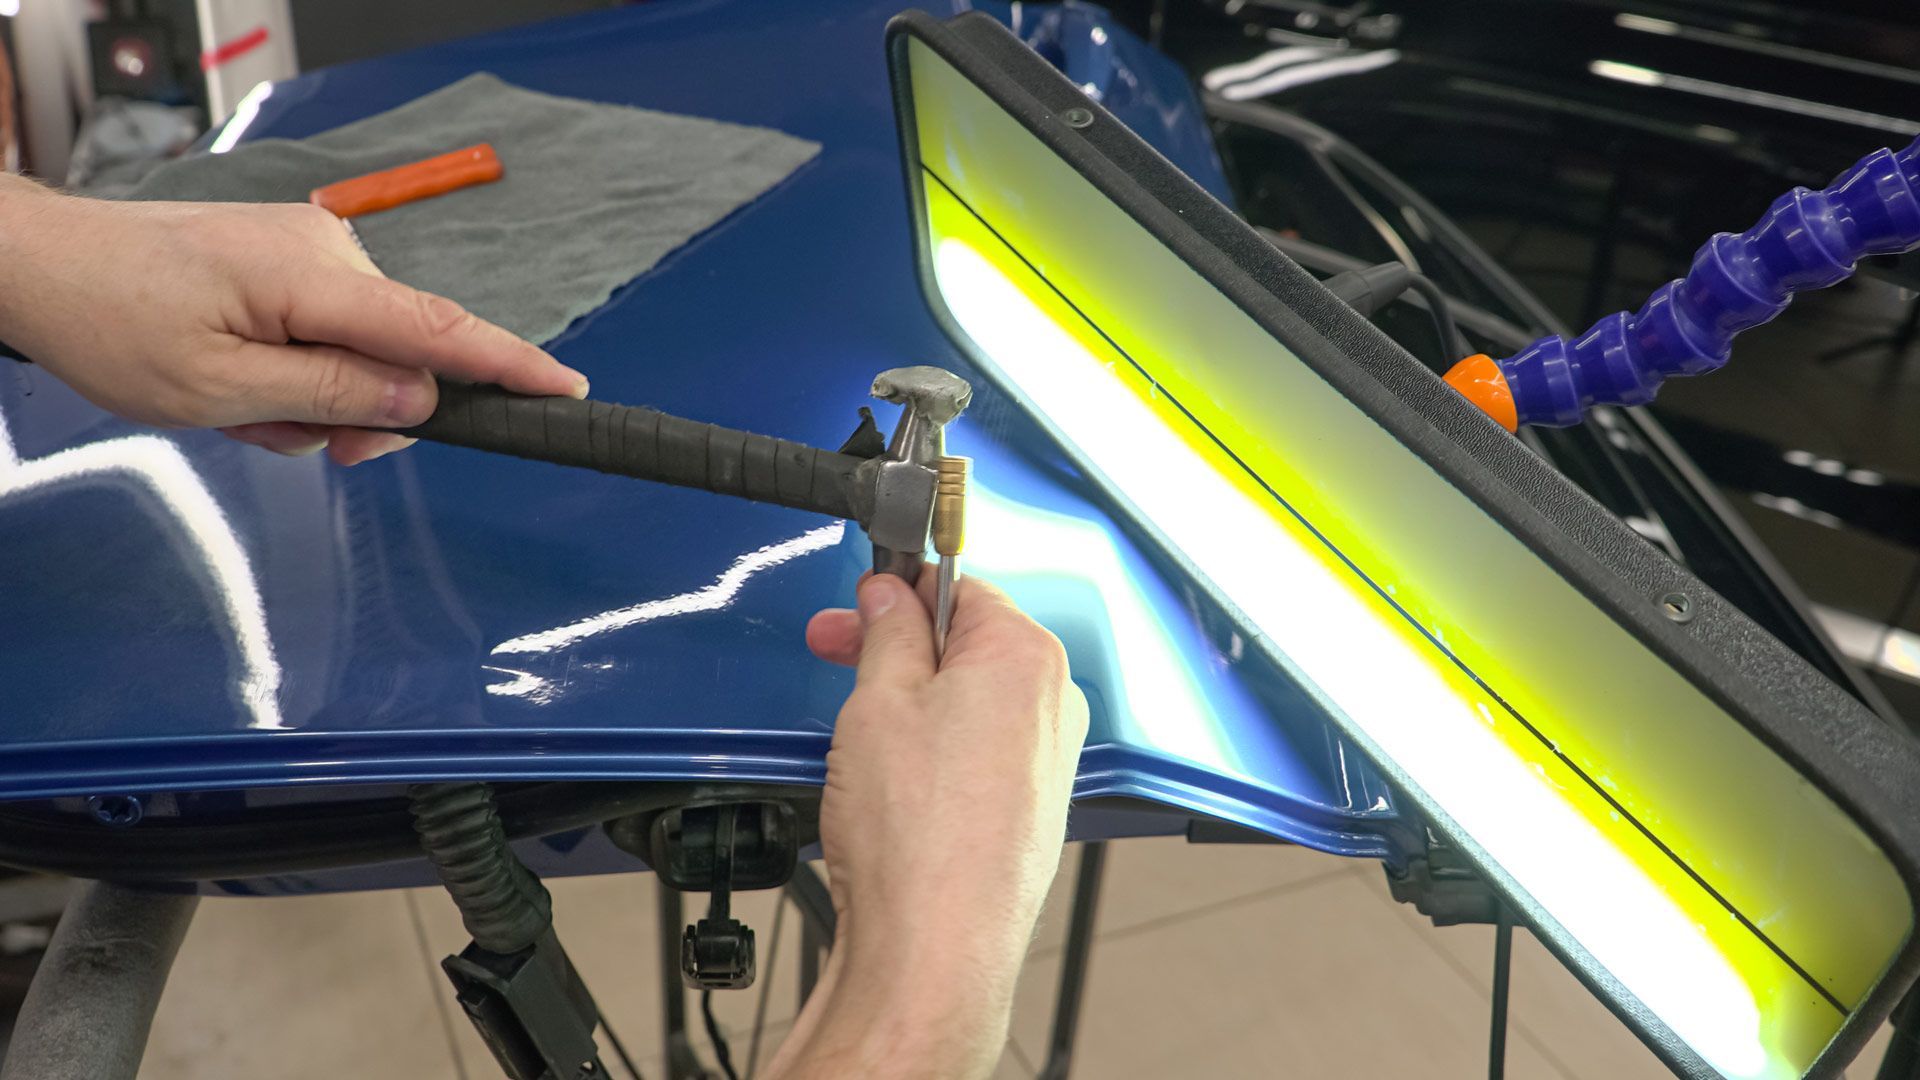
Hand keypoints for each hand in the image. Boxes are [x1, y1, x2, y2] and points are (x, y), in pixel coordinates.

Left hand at [0, 177, 585, 464]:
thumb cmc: (113, 321)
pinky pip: (331, 334)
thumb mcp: (219, 388)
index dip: (509, 366)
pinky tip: (243, 381)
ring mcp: (309, 251)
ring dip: (315, 397)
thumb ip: (332, 394)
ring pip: (362, 355)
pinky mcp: (292, 260)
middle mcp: (325, 251)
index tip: (567, 391)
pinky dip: (299, 370)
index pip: (437, 330)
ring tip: (239, 406)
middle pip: (400, 355)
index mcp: (311, 278)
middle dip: (361, 413)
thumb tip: (420, 398)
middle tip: (294, 439)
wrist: (46, 265)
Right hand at [767, 572, 1088, 1078]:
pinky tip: (892, 785)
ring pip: (970, 702)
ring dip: (913, 703)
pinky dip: (934, 754)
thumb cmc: (918, 836)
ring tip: (859, 737)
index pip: (961, 588)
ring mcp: (1046, 763)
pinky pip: (977, 755)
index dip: (897, 593)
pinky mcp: (1029, 812)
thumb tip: (892, 596)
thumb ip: (890, 630)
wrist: (934, 947)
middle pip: (967, 645)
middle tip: (836, 656)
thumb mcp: (879, 700)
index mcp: (1027, 657)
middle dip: (897, 647)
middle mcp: (1053, 705)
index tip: (856, 609)